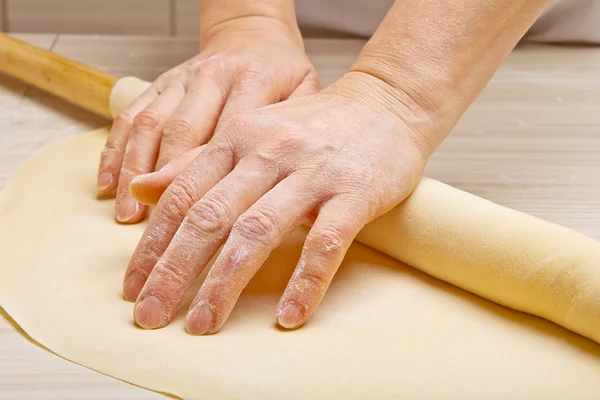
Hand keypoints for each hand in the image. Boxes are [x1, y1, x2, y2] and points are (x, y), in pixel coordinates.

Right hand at [97, 17, 318, 222]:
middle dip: (166, 185)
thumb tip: (279, 186)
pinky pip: (130, 115)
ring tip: (127, 214)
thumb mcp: (305, 93)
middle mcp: (212, 77)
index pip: (227, 137)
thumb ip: (292, 131)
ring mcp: (181, 79)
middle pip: (182, 134)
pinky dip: (115, 150)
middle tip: (158, 229)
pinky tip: (107, 184)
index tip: (199, 224)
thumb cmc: (284, 73)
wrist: (252, 32)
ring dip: (135, 173)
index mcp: (253, 80)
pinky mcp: (159, 82)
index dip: (211, 182)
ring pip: (150, 126)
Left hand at [122, 72, 432, 333]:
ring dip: (225, 282)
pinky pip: (326, 243)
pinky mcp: (355, 193)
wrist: (386, 103)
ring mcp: (312, 172)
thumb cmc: (314, 127)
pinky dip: (305, 282)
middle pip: (211, 216)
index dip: (153, 244)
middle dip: (175, 270)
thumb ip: (199, 163)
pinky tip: (289, 316)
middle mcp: (269, 152)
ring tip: (203, 324)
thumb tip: (141, 189)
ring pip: (259, 231)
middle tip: (152, 316)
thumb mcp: (250, 133)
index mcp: (238, 137)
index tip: (133, 287)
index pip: (183, 195)